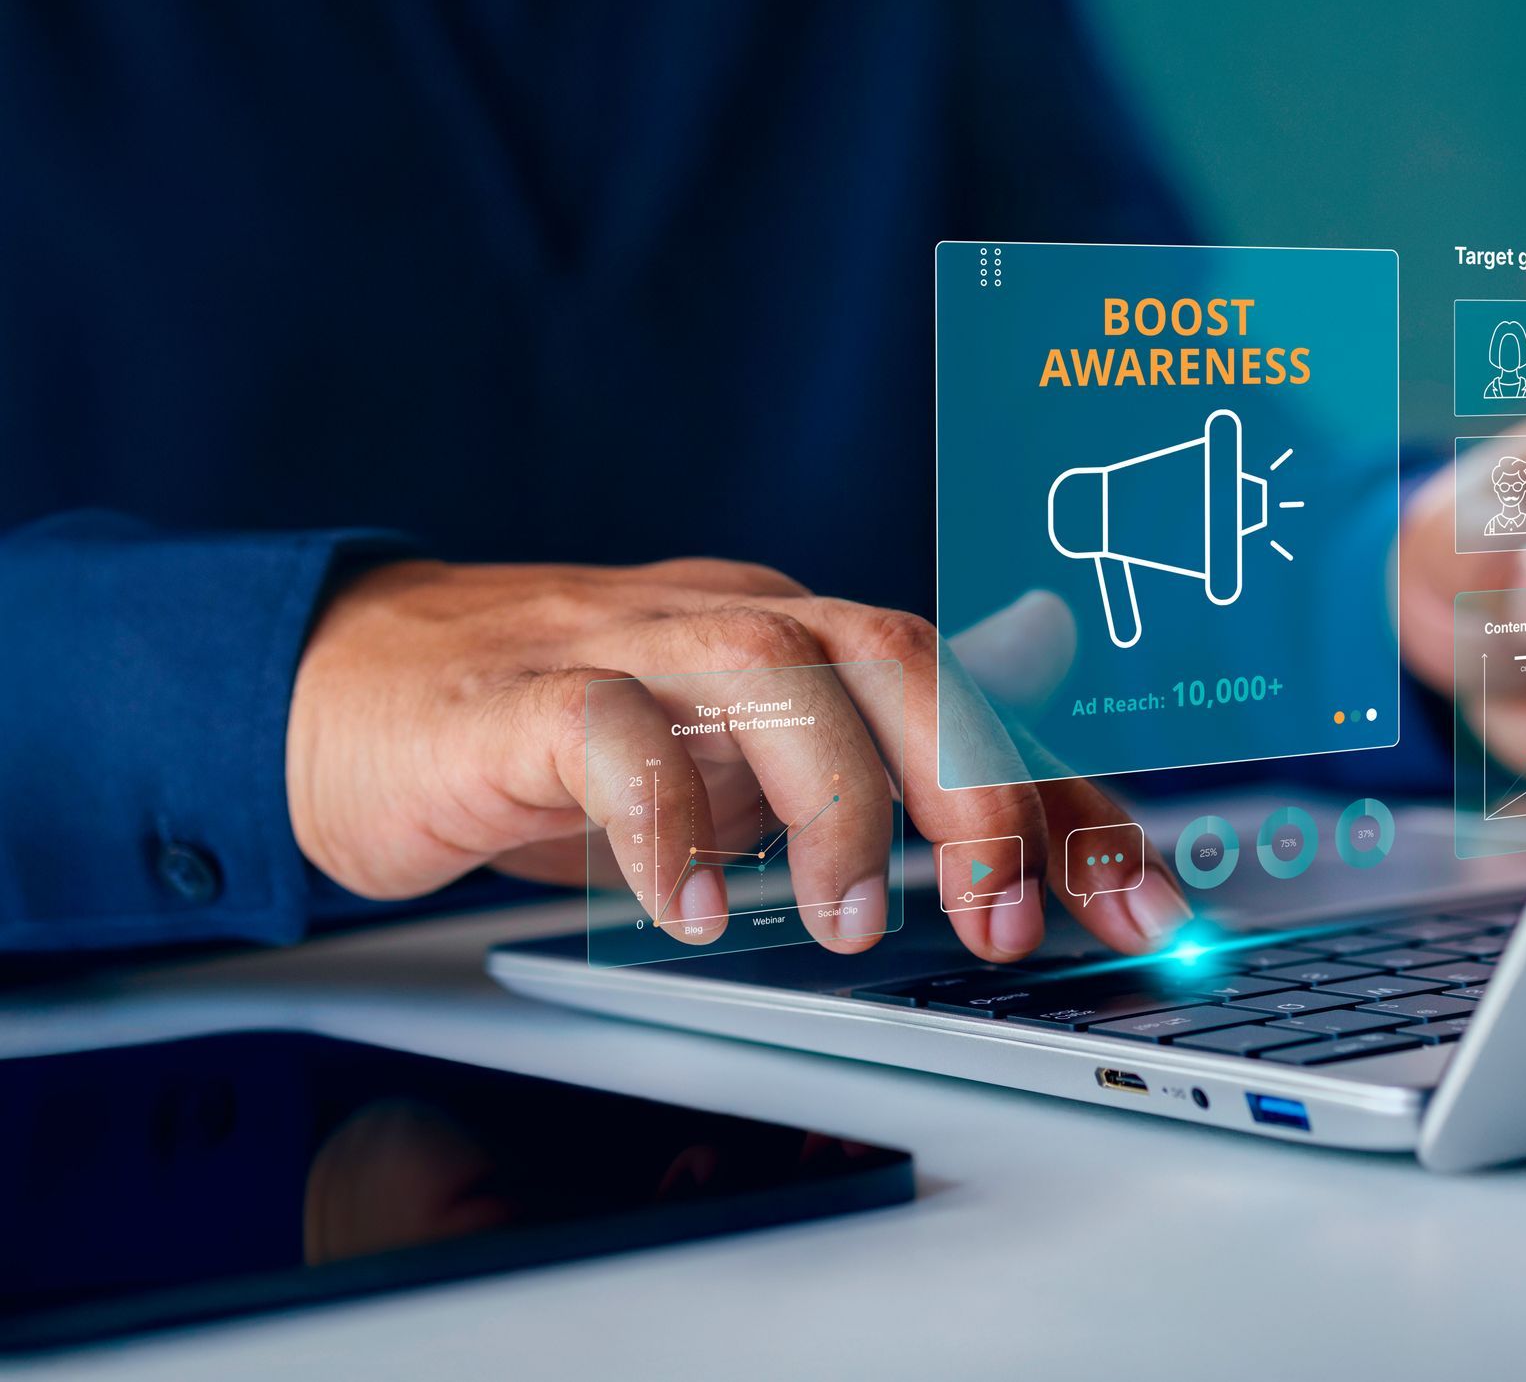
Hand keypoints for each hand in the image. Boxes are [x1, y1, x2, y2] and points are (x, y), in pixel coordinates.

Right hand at [286, 559, 1190, 960]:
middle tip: (1002, 919)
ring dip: (836, 802)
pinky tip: (682, 912)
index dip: (1070, 799)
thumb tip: (1037, 700)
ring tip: (846, 928)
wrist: (348, 689)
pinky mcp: (517, 699)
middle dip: (974, 787)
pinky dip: (660, 821)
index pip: (971, 698)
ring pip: (770, 674)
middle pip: (892, 654)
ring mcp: (627, 647)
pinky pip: (605, 735)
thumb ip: (880, 735)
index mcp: (803, 641)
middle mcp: (736, 625)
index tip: (1151, 909)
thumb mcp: (743, 743)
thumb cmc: (564, 726)